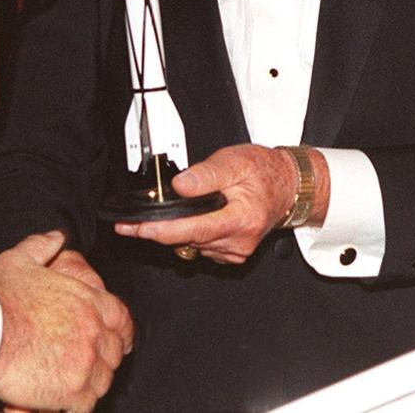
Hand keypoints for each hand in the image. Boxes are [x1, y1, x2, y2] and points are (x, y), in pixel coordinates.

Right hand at [0, 230, 132, 412]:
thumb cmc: (0, 299)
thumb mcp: (20, 259)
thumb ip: (43, 245)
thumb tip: (57, 236)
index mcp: (87, 300)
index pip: (122, 318)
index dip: (121, 330)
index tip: (119, 338)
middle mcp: (93, 331)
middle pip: (114, 351)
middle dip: (103, 356)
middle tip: (85, 360)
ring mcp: (86, 363)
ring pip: (104, 379)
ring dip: (91, 380)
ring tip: (71, 380)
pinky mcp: (73, 392)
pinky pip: (87, 404)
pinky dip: (77, 403)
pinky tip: (63, 398)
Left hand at [114, 145, 328, 263]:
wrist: (286, 186)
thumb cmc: (262, 171)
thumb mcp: (233, 162)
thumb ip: (205, 175)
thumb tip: (179, 186)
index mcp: (240, 219)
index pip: (193, 230)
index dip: (161, 231)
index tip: (137, 228)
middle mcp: (239, 241)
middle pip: (187, 240)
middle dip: (157, 231)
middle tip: (128, 224)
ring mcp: (236, 250)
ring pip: (192, 245)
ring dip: (173, 233)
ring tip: (157, 217)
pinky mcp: (232, 253)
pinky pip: (201, 247)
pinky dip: (189, 235)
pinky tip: (187, 220)